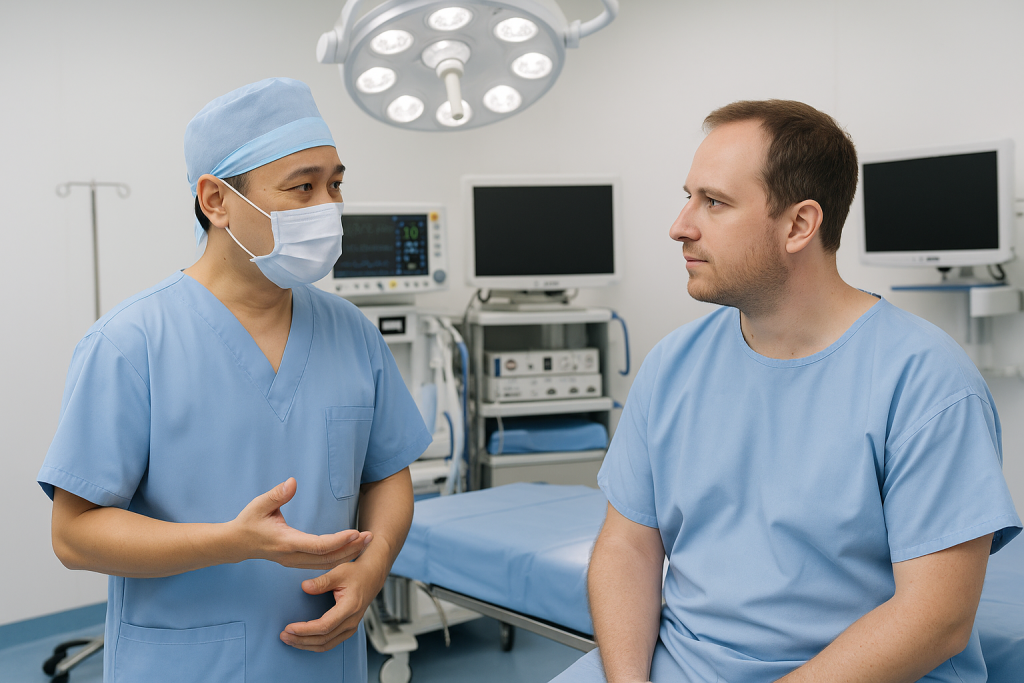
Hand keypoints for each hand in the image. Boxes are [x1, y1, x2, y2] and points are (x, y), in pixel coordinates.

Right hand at [230, 478, 371, 568]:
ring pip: (327, 564)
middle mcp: (293, 556)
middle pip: (328, 558)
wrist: (236, 543)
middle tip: (370, 536)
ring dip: (348, 554)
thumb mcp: (259, 505)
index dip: (339, 540)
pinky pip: (322, 564)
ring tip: (366, 541)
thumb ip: (276, 494)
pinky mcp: (296, 562)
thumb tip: (292, 482)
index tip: (356, 532)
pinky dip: (339, 558)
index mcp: (286, 542)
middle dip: (351, 548)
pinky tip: (351, 549)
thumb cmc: (249, 521)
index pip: (318, 546)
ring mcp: (294, 562)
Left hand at [280, 559, 382, 651]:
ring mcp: (351, 627)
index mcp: (349, 608)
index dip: (305, 630)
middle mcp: (351, 621)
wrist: (372, 576)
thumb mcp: (339, 572)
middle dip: (301, 640)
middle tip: (283, 636)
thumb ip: (321, 581)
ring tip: (289, 640)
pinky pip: (330, 642)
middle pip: (323, 639)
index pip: (324, 626)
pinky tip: (302, 640)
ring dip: (306, 645)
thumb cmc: (356, 573)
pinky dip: (314, 644)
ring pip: (326, 644)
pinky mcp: (348, 629)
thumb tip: (304, 587)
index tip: (289, 627)